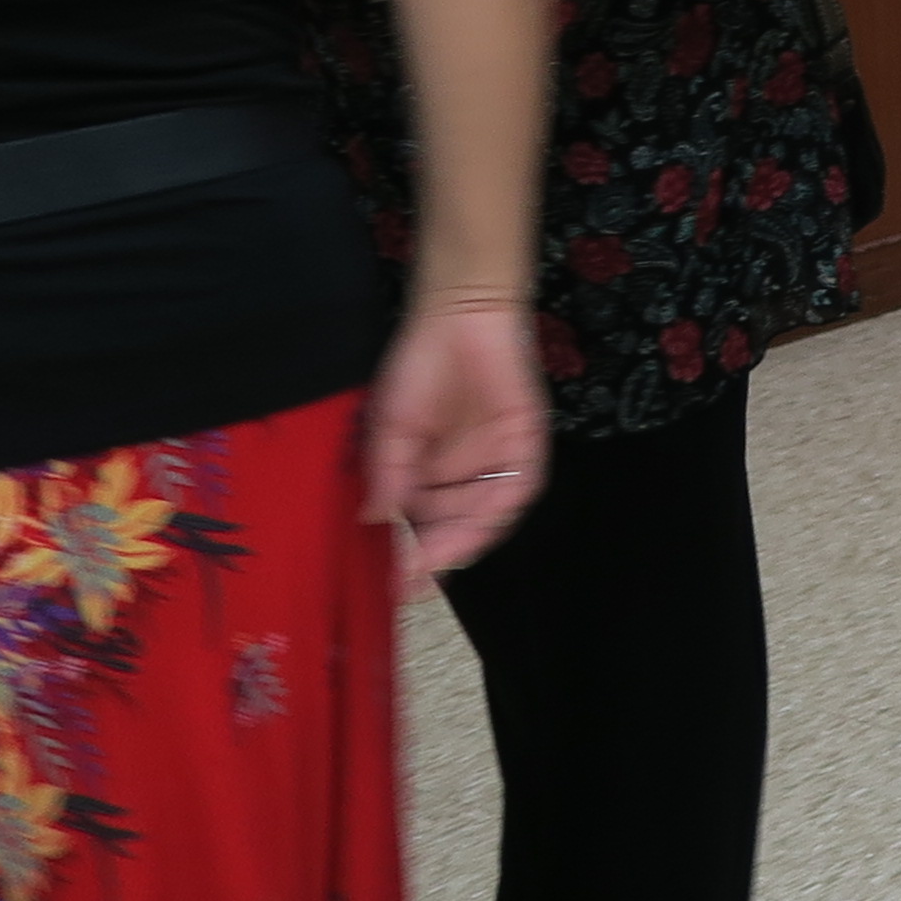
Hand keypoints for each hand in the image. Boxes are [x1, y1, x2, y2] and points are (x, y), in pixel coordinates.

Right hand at [362, 299, 549, 585]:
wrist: (461, 317)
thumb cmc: (419, 366)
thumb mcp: (393, 425)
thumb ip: (388, 473)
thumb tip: (374, 519)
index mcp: (427, 475)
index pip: (421, 526)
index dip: (412, 556)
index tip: (397, 583)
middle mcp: (462, 476)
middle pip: (454, 527)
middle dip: (438, 555)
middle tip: (417, 578)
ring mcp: (495, 462)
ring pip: (485, 515)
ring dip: (465, 538)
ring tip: (442, 558)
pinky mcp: (526, 445)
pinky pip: (519, 487)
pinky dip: (501, 508)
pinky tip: (482, 522)